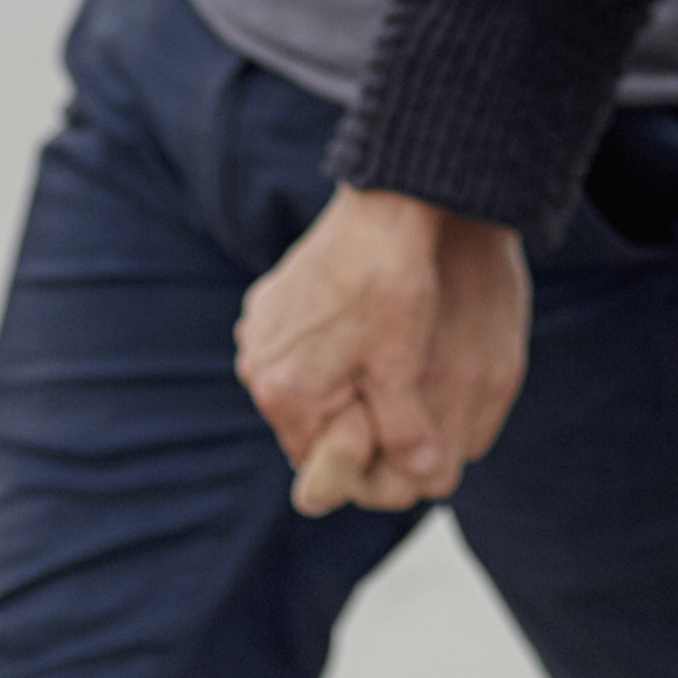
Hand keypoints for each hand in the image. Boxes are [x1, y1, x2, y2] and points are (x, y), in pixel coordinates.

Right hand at [232, 187, 528, 514]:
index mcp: (283, 392)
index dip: (357, 453)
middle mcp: (257, 364)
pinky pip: (295, 347)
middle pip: (305, 421)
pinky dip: (323, 348)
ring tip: (379, 351)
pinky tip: (360, 323)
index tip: (390, 427)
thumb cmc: (393, 286)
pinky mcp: (269, 301)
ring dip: (334, 382)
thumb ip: (404, 431)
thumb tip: (421, 472)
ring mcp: (258, 329)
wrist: (384, 205)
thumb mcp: (403, 367)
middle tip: (390, 387)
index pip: (315, 459)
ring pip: (300, 384)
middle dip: (344, 416)